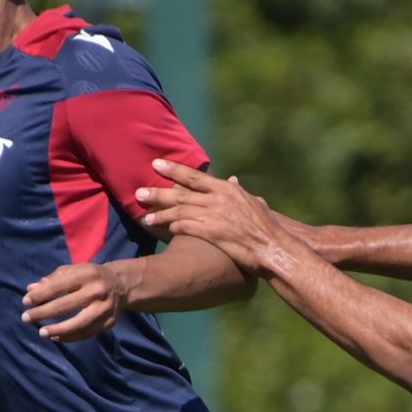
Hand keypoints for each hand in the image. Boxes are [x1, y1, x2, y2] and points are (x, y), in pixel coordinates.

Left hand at [20, 261, 129, 342]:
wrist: (120, 285)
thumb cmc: (89, 276)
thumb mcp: (73, 271)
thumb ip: (52, 280)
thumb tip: (30, 290)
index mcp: (86, 274)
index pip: (59, 286)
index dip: (40, 295)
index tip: (25, 302)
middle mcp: (97, 291)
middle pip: (66, 305)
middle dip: (43, 313)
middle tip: (26, 318)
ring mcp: (104, 309)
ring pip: (78, 324)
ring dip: (57, 330)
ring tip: (41, 332)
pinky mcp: (108, 323)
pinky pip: (86, 333)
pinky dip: (69, 337)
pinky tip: (55, 337)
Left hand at [136, 160, 286, 272]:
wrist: (272, 247)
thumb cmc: (266, 228)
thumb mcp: (254, 203)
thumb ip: (239, 191)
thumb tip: (233, 180)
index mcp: (226, 189)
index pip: (194, 176)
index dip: (174, 170)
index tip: (156, 164)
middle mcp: (217, 199)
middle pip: (181, 194)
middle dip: (158, 193)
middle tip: (139, 192)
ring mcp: (213, 216)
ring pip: (179, 211)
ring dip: (160, 214)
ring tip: (144, 216)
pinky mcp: (211, 233)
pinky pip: (185, 228)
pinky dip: (172, 227)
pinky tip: (163, 229)